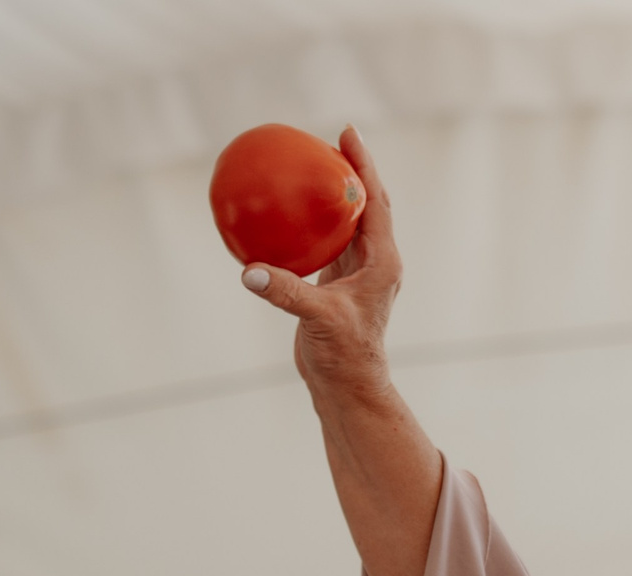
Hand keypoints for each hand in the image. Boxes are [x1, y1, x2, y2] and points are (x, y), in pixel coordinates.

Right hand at [240, 127, 402, 403]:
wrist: (346, 387)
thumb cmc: (343, 355)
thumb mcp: (317, 319)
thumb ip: (286, 293)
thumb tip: (250, 272)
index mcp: (381, 262)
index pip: (375, 201)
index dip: (363, 165)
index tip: (348, 133)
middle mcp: (373, 262)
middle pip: (366, 203)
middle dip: (353, 170)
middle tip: (333, 140)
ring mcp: (356, 273)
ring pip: (348, 222)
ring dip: (335, 195)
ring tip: (313, 168)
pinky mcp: (337, 285)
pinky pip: (326, 244)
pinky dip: (312, 225)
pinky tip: (288, 216)